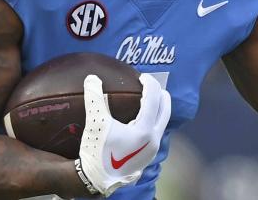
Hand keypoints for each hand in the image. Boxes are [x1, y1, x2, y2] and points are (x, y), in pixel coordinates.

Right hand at [78, 73, 170, 196]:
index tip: (142, 76)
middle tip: (150, 84)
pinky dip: (152, 120)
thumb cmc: (97, 152)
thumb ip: (94, 98)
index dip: (149, 84)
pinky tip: (140, 119)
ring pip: (162, 123)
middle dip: (160, 94)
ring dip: (157, 109)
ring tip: (147, 99)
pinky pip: (155, 132)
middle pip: (166, 110)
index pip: (153, 99)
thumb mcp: (95, 123)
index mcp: (144, 130)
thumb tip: (92, 78)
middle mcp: (153, 139)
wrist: (96, 180)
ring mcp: (152, 150)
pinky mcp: (147, 156)